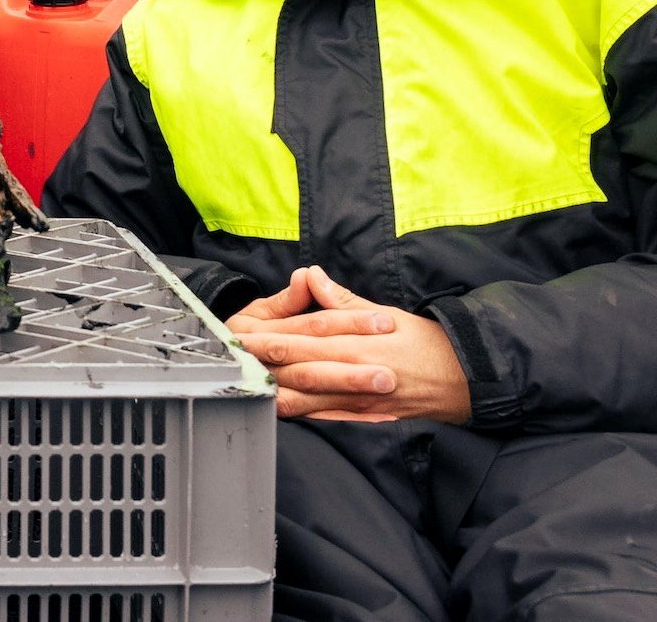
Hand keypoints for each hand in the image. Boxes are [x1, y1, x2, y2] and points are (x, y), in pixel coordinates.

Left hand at [225, 265, 471, 423]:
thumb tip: (311, 277)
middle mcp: (350, 375)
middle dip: (258, 364)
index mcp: (353, 345)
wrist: (465, 382)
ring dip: (269, 389)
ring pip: (301, 399)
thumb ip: (343, 301)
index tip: (236, 333)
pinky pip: (319, 416)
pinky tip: (274, 406)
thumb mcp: (385, 314)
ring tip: (241, 381)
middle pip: (292, 369)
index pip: (298, 339)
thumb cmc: (425, 344)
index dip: (263, 337)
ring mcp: (354, 401)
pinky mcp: (360, 416)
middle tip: (228, 357)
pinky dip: (295, 412)